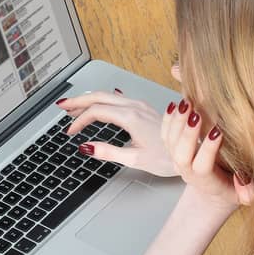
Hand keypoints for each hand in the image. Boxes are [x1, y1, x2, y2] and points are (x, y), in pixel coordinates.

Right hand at [60, 89, 177, 176]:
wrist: (191, 152)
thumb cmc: (168, 159)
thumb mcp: (135, 159)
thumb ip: (108, 152)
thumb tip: (87, 147)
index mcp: (131, 117)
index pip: (96, 111)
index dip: (79, 121)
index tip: (70, 132)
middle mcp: (135, 107)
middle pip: (99, 96)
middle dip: (78, 101)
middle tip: (62, 106)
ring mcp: (140, 105)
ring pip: (109, 95)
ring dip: (90, 99)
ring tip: (75, 107)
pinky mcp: (144, 108)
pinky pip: (118, 98)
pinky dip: (102, 100)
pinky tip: (99, 103)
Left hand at [162, 98, 253, 211]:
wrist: (215, 192)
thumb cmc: (234, 189)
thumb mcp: (246, 194)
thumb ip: (249, 191)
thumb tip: (245, 182)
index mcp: (207, 183)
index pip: (202, 167)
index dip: (208, 150)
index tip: (217, 131)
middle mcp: (189, 173)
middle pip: (181, 155)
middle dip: (188, 133)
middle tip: (196, 114)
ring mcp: (178, 161)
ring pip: (171, 143)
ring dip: (177, 122)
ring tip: (187, 103)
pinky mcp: (174, 151)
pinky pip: (165, 135)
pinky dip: (168, 119)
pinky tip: (175, 105)